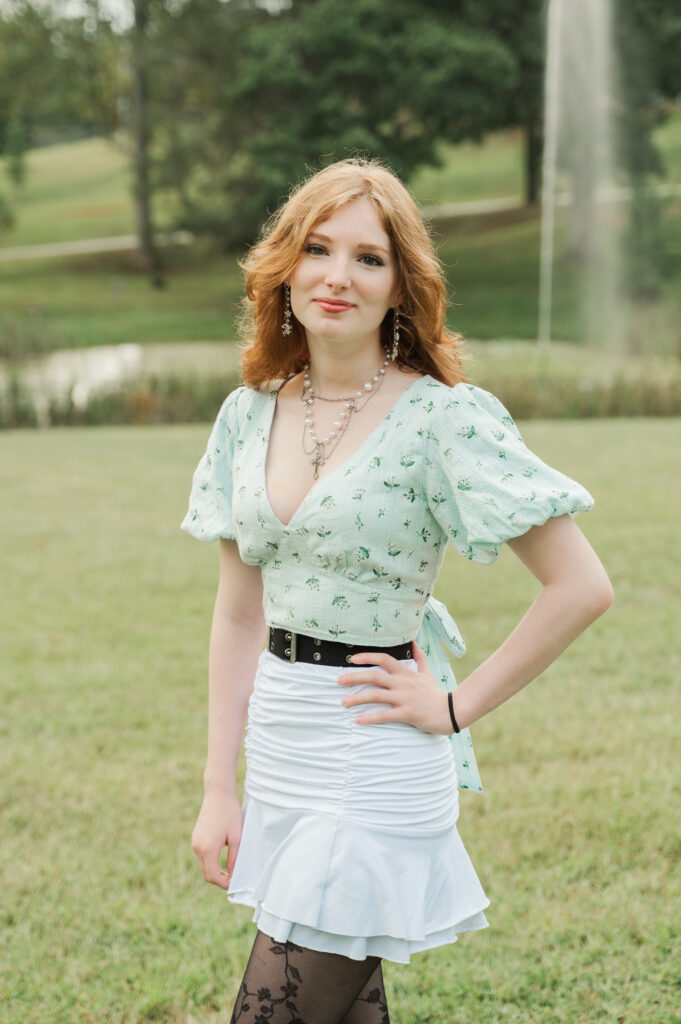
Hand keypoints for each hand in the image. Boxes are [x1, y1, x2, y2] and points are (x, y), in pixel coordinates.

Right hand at [191, 791, 243, 889]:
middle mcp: (197, 847)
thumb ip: (234, 858)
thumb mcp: (236, 837)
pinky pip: (202, 855)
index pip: (212, 876)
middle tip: (232, 880)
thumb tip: (232, 874)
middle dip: (219, 879)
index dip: (223, 883)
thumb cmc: (230, 813)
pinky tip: (221, 859)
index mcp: (207, 848)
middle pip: (206, 873)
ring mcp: (195, 842)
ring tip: (228, 871)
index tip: (234, 884)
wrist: (218, 794)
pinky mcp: (195, 837)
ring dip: (214, 870)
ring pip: (203, 865)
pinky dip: (210, 861)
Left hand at [336, 640, 451, 734]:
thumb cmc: (436, 693)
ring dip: (357, 698)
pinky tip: (358, 720)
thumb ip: (419, 657)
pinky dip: (370, 718)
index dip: (367, 657)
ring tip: (343, 702)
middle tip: (338, 681)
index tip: (352, 659)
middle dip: (355, 677)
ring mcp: (405, 698)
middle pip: (375, 676)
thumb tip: (413, 642)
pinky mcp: (408, 714)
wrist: (451, 711)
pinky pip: (385, 715)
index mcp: (406, 673)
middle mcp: (403, 683)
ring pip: (376, 695)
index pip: (384, 659)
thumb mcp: (428, 672)